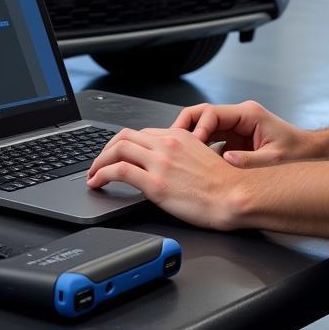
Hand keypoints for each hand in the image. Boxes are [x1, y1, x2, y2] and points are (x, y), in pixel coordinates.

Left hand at [86, 127, 243, 229]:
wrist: (235, 195)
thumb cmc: (225, 184)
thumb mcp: (203, 156)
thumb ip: (183, 154)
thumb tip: (168, 163)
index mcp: (179, 136)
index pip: (141, 133)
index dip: (124, 144)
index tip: (116, 154)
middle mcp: (166, 144)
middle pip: (124, 137)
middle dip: (106, 149)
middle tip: (98, 162)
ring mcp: (160, 162)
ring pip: (117, 150)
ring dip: (99, 161)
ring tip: (93, 174)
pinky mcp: (155, 183)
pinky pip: (119, 171)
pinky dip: (102, 174)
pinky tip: (97, 182)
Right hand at [171, 100, 316, 167]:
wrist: (310, 154)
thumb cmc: (297, 153)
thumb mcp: (273, 159)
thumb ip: (249, 160)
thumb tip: (225, 160)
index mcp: (248, 115)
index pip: (212, 113)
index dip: (197, 127)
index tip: (190, 143)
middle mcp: (239, 117)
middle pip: (202, 115)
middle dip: (186, 128)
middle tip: (173, 144)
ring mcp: (236, 127)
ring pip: (204, 126)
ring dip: (191, 139)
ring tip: (179, 154)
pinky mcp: (235, 138)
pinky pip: (212, 139)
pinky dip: (201, 149)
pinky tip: (195, 163)